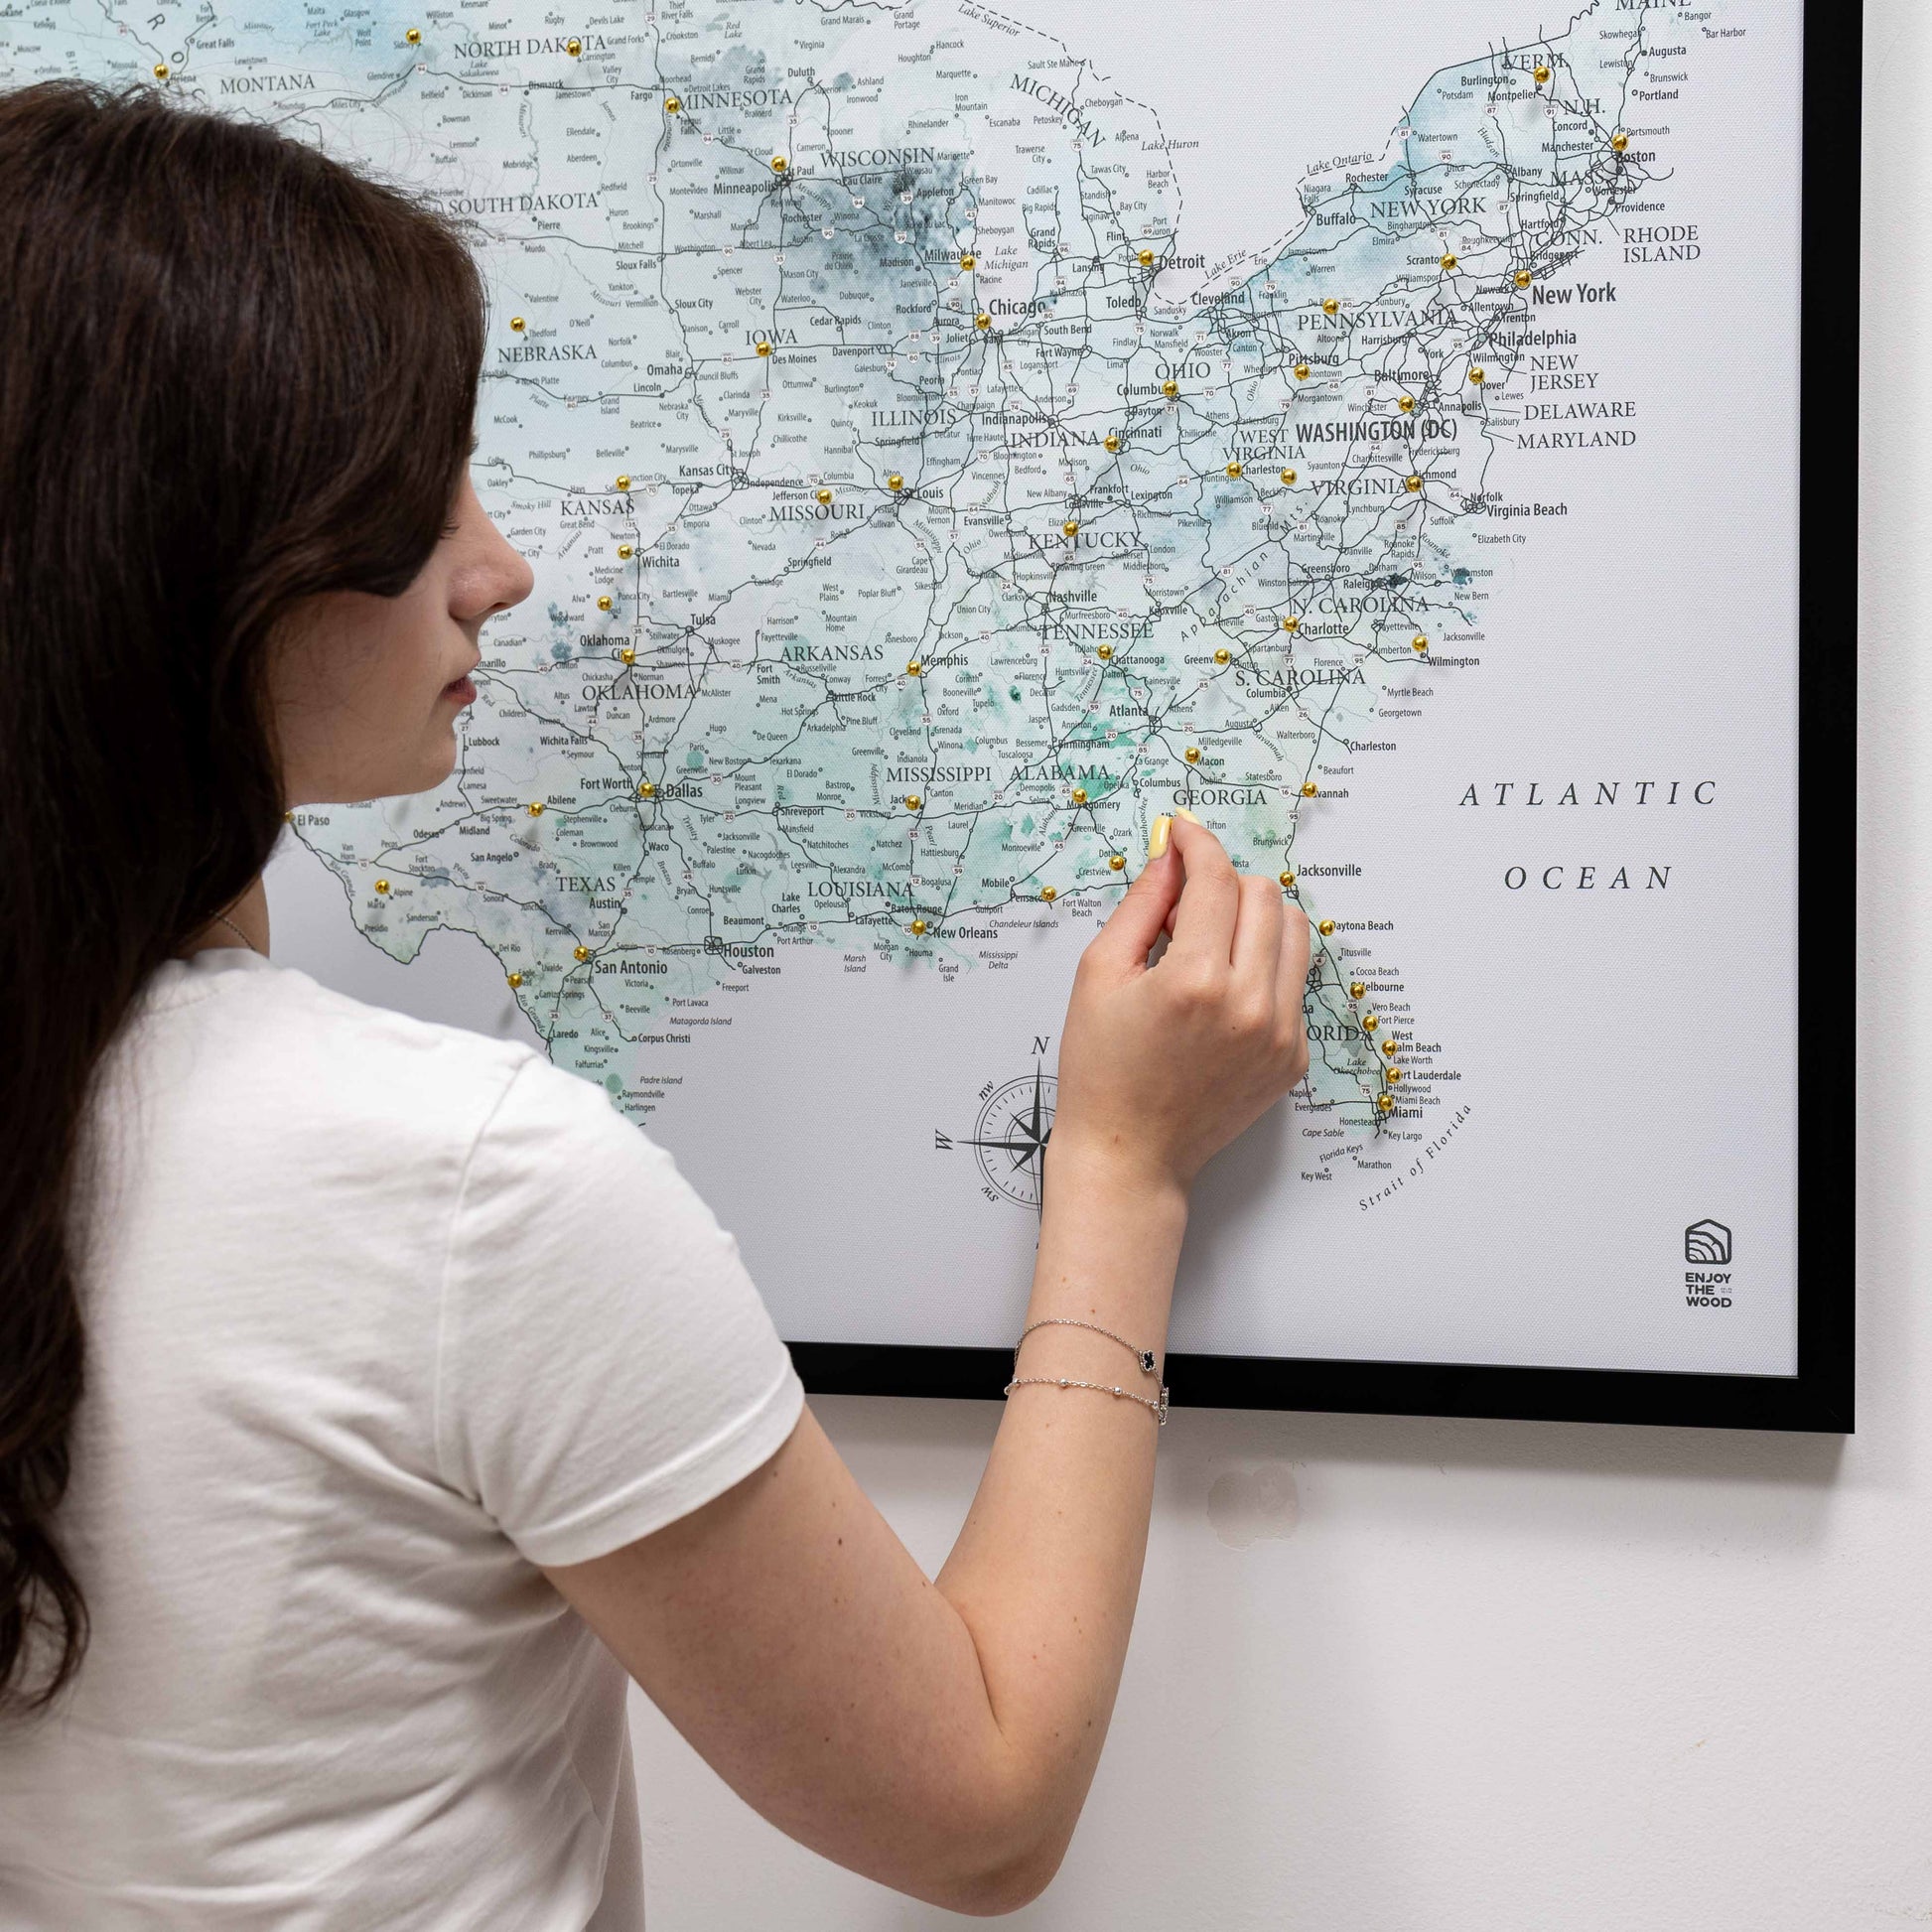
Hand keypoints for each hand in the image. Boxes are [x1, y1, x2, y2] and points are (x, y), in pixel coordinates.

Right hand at [1049, 814, 1310, 1195]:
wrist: (1129, 1154)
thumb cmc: (1101, 1071)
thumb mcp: (1099, 976)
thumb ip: (1140, 906)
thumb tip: (1170, 856)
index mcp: (1196, 982)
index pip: (1217, 880)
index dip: (1198, 844)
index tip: (1184, 833)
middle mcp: (1249, 1006)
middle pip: (1265, 896)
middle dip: (1224, 884)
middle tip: (1182, 911)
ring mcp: (1280, 1034)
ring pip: (1295, 932)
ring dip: (1254, 919)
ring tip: (1207, 947)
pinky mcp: (1293, 1057)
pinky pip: (1293, 982)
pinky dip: (1262, 969)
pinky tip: (1219, 995)